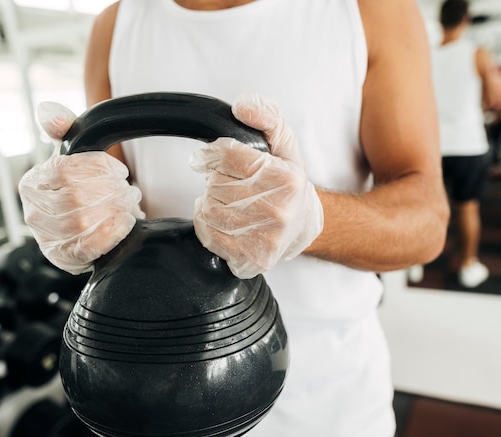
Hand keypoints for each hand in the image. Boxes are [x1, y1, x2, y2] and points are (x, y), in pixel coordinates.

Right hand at [18, 102, 143, 274]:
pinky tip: (124, 222)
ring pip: (85, 220)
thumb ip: (65, 130)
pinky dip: (113, 231)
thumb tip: (47, 110)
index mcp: (32, 183)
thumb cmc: (80, 190)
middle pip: (77, 196)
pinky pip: (90, 245)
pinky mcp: (64, 259)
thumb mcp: (74, 157)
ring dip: (116, 209)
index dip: (99, 168)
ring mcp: (46, 239)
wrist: (87, 231)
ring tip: (128, 204)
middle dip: (112, 191)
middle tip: (128, 190)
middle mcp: (32, 213)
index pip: (67, 170)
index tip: (117, 171)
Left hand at [190, 94, 322, 278]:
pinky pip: (206, 233)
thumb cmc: (288, 183)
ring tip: (231, 202)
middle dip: (216, 179)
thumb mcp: (284, 143)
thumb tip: (242, 106)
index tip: (214, 158)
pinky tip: (228, 221)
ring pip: (207, 209)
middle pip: (214, 184)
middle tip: (232, 183)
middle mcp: (276, 210)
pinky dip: (208, 224)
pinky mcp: (249, 259)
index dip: (213, 155)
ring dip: (211, 202)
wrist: (301, 226)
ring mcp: (263, 238)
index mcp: (285, 178)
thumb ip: (266, 116)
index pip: (226, 156)